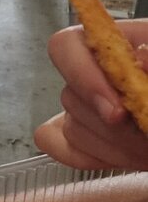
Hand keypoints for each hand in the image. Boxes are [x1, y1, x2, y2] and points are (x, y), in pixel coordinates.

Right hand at [34, 20, 147, 168]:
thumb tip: (141, 56)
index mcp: (117, 43)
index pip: (66, 47)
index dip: (83, 78)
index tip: (119, 113)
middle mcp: (92, 71)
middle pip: (71, 96)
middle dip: (115, 129)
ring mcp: (83, 106)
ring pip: (73, 127)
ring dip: (116, 148)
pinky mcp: (79, 135)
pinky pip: (60, 147)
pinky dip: (93, 157)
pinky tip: (127, 158)